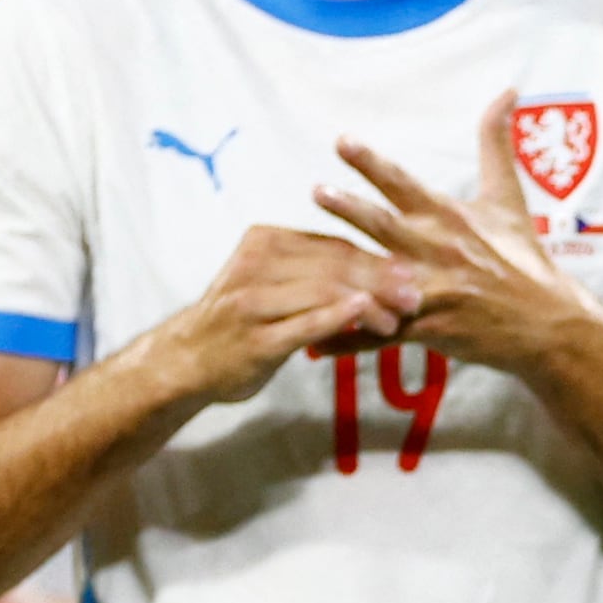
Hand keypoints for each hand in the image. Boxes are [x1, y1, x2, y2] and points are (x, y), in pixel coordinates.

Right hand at [150, 223, 414, 411]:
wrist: (187, 360)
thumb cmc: (240, 321)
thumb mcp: (272, 281)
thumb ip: (314, 270)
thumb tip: (377, 267)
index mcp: (265, 242)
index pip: (333, 246)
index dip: (376, 258)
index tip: (411, 271)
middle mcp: (257, 265)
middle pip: (335, 266)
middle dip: (381, 279)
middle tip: (415, 296)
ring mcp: (254, 301)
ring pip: (325, 291)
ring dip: (370, 304)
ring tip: (397, 319)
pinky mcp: (256, 338)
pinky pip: (305, 323)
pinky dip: (339, 317)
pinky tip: (368, 318)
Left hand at [318, 98, 602, 382]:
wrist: (548, 324)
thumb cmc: (523, 258)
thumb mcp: (509, 197)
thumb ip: (496, 143)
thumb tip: (507, 91)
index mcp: (449, 217)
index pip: (404, 184)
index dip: (372, 163)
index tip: (342, 142)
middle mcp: (438, 250)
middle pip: (386, 225)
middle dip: (350, 209)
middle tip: (318, 191)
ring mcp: (431, 291)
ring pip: (376, 278)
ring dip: (340, 271)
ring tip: (305, 261)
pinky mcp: (428, 328)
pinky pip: (380, 333)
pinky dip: (350, 337)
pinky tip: (317, 340)